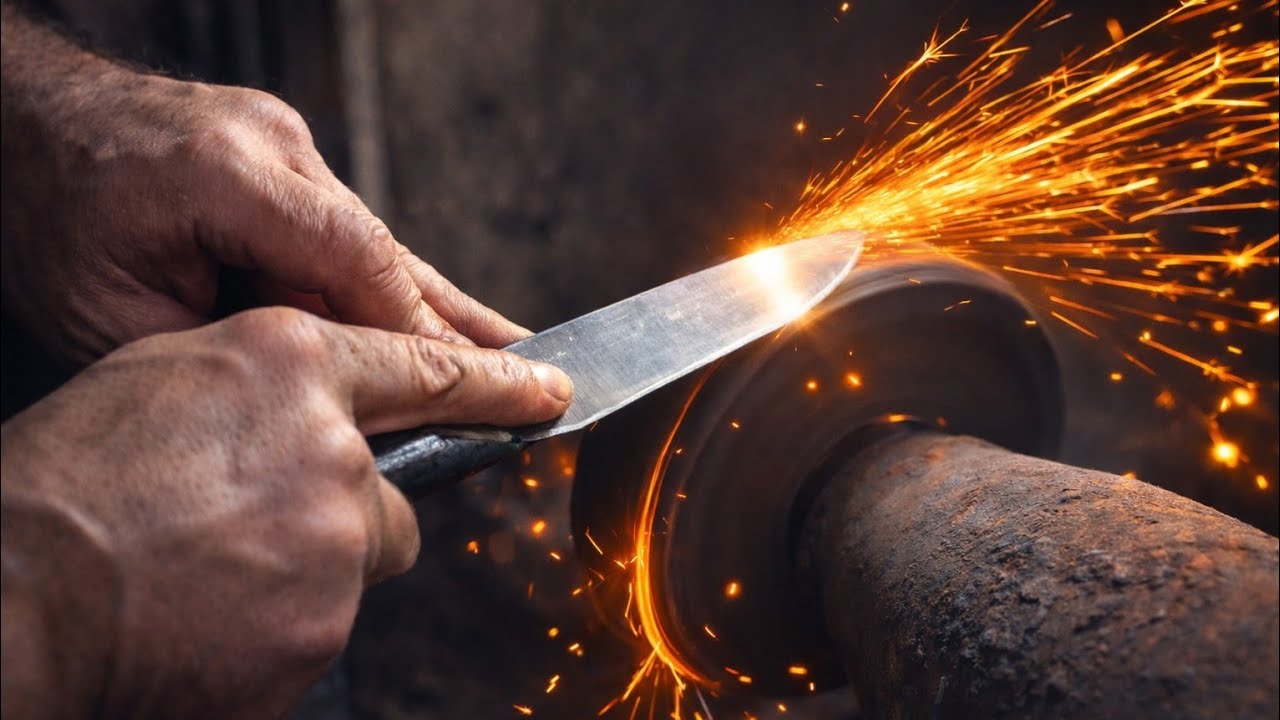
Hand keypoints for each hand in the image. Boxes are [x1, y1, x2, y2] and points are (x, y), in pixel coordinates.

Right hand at [0, 307, 572, 717]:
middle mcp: (331, 446)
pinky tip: (213, 613)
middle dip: (345, 513)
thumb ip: (271, 384)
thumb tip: (327, 409)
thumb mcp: (167, 377)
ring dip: (309, 570)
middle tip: (255, 527)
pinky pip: (326, 623)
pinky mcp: (324, 622)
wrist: (20, 591)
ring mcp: (334, 539)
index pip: (427, 368)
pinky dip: (281, 626)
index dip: (496, 382)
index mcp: (291, 365)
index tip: (545, 392)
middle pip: (392, 496)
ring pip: (359, 561)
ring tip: (214, 573)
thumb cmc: (68, 482)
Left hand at [1, 9, 524, 364]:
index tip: (480, 386)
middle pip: (388, 252)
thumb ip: (222, 349)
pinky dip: (384, 283)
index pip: (361, 264)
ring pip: (375, 244)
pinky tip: (435, 315)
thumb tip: (313, 399)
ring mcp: (282, 143)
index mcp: (232, 177)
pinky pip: (345, 232)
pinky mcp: (278, 155)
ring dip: (433, 306)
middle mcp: (277, 148)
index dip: (425, 334)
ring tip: (507, 349)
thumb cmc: (40, 214)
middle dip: (459, 324)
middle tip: (532, 370)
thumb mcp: (108, 312)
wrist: (10, 124)